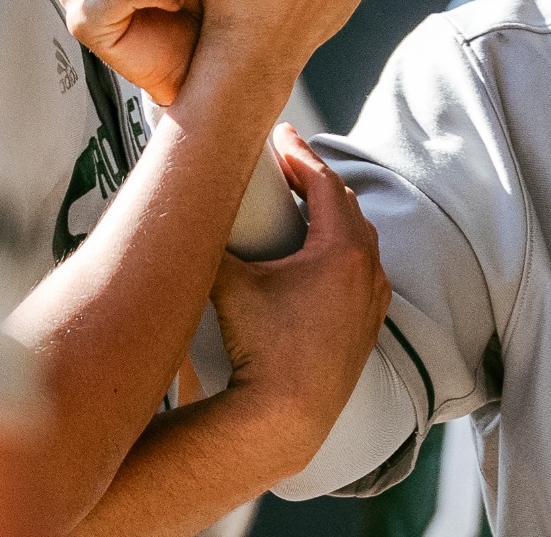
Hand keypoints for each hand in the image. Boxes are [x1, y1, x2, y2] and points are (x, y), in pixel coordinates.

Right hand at [211, 125, 389, 461]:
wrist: (287, 415)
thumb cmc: (262, 349)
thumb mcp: (229, 286)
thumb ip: (207, 246)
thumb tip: (178, 217)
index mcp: (342, 249)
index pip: (324, 183)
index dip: (300, 154)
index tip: (281, 134)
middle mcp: (367, 269)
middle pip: (345, 206)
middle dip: (316, 179)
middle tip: (287, 162)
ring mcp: (371, 298)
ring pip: (358, 239)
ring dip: (332, 215)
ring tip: (302, 201)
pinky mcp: (367, 324)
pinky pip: (361, 271)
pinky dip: (342, 250)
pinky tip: (320, 256)